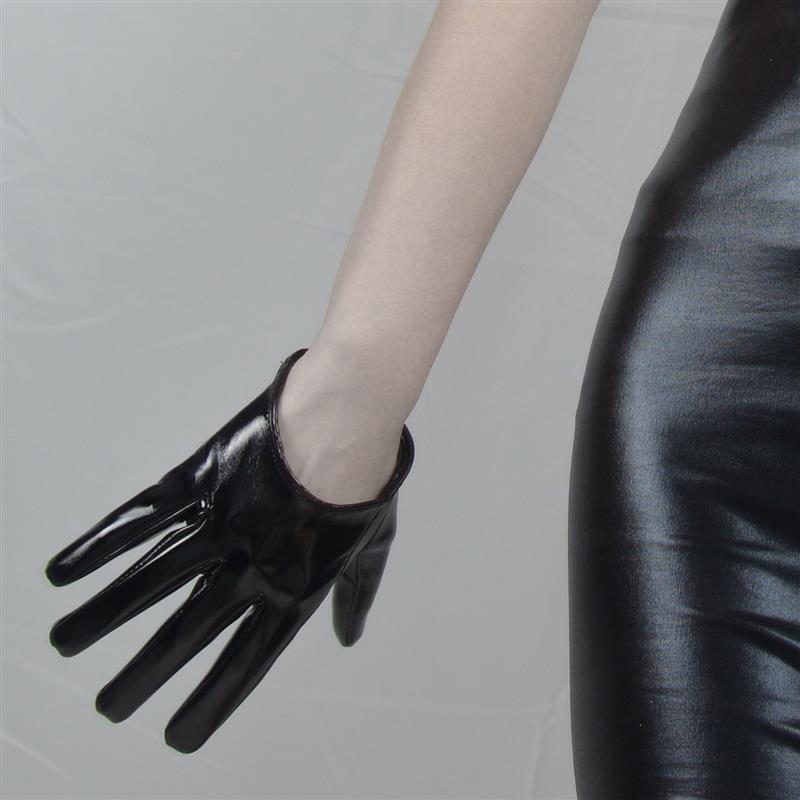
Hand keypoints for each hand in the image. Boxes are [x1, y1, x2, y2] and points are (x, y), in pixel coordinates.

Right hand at [44, 347, 414, 752]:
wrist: (351, 415)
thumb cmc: (367, 484)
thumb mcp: (372, 547)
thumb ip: (356, 595)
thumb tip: (348, 637)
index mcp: (294, 590)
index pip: (246, 662)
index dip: (211, 702)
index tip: (178, 735)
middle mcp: (249, 566)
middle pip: (188, 633)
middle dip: (144, 673)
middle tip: (109, 707)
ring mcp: (221, 522)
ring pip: (152, 577)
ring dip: (104, 614)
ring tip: (64, 644)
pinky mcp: (201, 479)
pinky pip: (143, 517)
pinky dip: (101, 543)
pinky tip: (66, 571)